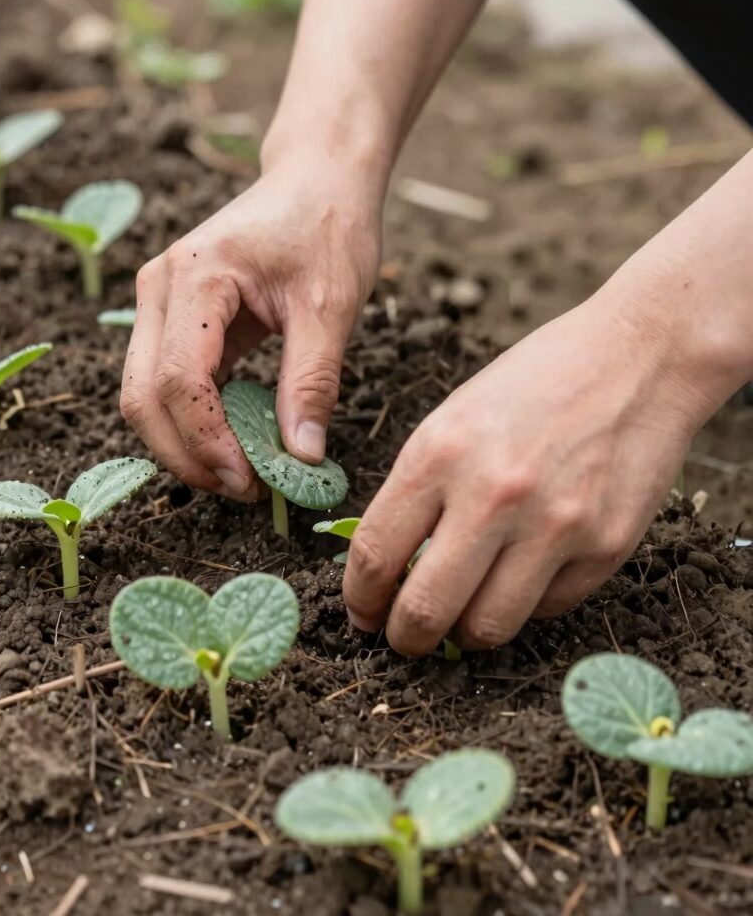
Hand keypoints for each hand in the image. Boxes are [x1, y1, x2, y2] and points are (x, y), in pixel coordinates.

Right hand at [120, 157, 380, 498]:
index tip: (251, 482)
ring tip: (241, 473)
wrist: (317, 178)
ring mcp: (159, 303)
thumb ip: (312, 382)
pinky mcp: (173, 318)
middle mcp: (159, 289)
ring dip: (184, 443)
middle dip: (185, 454)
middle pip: (140, 396)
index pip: (177, 380)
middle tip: (243, 489)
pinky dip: (193, 421)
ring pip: (142, 395)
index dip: (207, 441)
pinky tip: (235, 442)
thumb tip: (301, 459)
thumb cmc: (327, 226)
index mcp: (193, 278)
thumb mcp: (331, 305)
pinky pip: (165, 382)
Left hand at [344, 292, 719, 654]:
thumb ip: (418, 491)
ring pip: (488, 628)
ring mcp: (555, 526)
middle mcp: (494, 495)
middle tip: (404, 639)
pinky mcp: (606, 548)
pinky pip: (546, 610)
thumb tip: (388, 567)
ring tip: (460, 616)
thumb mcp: (452, 419)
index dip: (360, 600)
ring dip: (464, 635)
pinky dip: (523, 606)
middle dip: (404, 639)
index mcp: (440, 454)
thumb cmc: (533, 385)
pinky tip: (520, 578)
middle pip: (425, 610)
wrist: (638, 358)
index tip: (362, 614)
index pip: (376, 554)